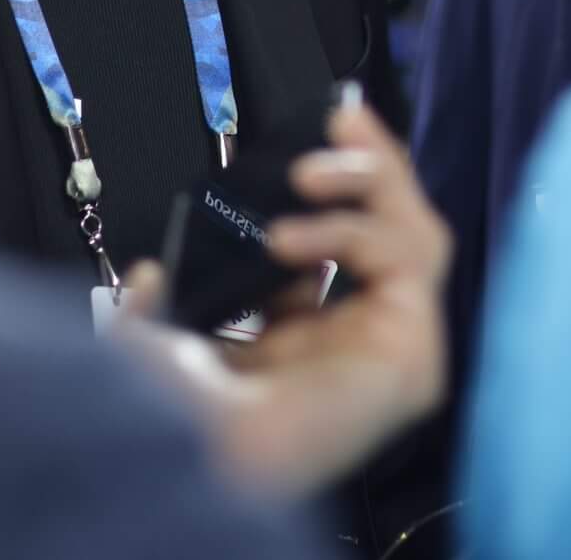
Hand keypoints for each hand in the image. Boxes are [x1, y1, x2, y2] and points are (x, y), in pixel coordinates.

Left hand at [111, 101, 449, 496]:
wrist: (184, 453)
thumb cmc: (168, 415)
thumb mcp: (157, 336)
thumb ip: (157, 303)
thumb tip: (149, 274)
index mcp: (309, 344)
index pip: (353, 245)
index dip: (348, 183)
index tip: (322, 127)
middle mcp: (359, 344)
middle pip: (401, 229)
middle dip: (377, 163)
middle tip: (340, 118)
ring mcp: (396, 350)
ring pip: (421, 235)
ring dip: (372, 184)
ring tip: (305, 174)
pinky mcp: (415, 357)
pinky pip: (410, 263)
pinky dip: (354, 231)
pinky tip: (290, 239)